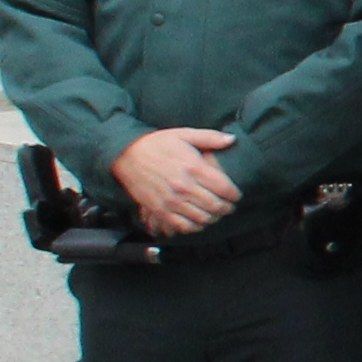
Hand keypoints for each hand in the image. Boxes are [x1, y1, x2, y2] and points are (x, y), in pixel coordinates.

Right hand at [110, 126, 239, 235]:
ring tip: (215, 214)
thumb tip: (232, 139)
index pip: (225, 188)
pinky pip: (182, 225)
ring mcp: (171, 200)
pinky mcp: (159, 209)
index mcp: (194, 168)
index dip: (235, 195)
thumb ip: (210, 138)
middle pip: (216, 206)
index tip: (236, 195)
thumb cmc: (156, 143)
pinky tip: (197, 221)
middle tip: (228, 207)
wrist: (125, 154)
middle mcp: (184, 186)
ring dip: (213, 218)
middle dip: (227, 208)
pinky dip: (194, 227)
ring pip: (202, 218)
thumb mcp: (184, 134)